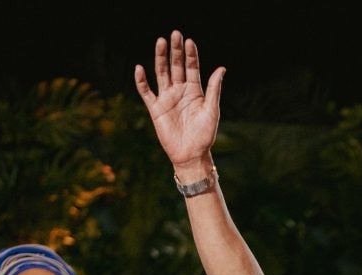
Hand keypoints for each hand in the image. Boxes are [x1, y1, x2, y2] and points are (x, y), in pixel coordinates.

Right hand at [134, 31, 224, 170]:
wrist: (192, 154)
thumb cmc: (205, 135)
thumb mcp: (212, 110)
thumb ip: (213, 89)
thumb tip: (221, 68)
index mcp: (195, 91)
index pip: (191, 68)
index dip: (190, 55)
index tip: (189, 41)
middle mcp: (180, 91)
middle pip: (176, 66)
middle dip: (176, 51)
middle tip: (175, 34)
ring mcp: (167, 98)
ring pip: (162, 73)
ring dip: (161, 58)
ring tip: (161, 42)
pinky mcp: (156, 109)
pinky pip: (146, 92)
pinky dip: (142, 81)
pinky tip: (139, 68)